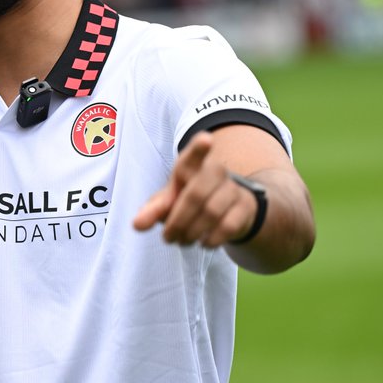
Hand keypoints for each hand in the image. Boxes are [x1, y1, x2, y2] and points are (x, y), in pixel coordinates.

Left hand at [132, 132, 258, 246]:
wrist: (229, 211)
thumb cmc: (190, 201)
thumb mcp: (169, 203)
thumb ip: (152, 210)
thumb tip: (137, 224)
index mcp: (191, 167)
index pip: (192, 156)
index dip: (198, 148)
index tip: (206, 139)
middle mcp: (214, 172)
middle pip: (196, 194)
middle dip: (178, 221)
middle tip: (168, 238)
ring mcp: (233, 188)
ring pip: (211, 212)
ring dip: (192, 233)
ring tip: (183, 241)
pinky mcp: (246, 207)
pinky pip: (228, 226)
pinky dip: (211, 239)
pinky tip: (204, 242)